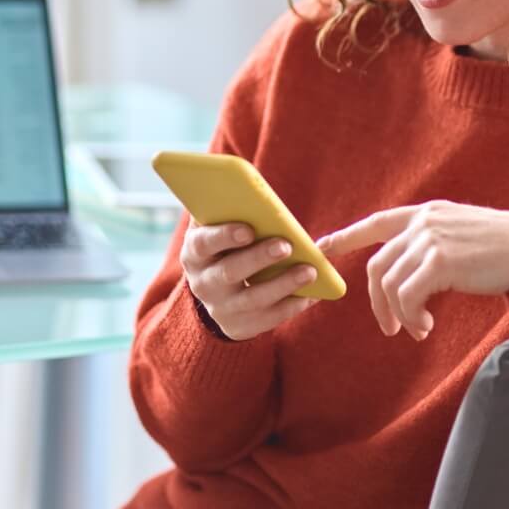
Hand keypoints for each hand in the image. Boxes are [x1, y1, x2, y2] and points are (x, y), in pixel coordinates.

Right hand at [181, 221, 317, 340]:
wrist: (216, 291)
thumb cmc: (225, 246)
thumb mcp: (217, 228)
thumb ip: (227, 208)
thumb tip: (253, 182)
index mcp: (195, 252)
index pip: (204, 244)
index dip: (224, 236)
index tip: (248, 230)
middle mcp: (204, 283)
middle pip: (230, 272)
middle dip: (259, 258)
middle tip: (286, 245)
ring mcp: (221, 308)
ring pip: (253, 299)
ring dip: (283, 284)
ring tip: (310, 271)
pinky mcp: (240, 326)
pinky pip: (268, 319)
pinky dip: (292, 305)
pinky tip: (312, 294)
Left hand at [317, 201, 508, 339]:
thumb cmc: (506, 250)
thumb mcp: (462, 237)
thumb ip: (433, 246)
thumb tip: (408, 275)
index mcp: (428, 214)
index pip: (377, 222)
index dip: (347, 235)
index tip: (322, 246)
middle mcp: (424, 222)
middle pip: (377, 265)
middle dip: (377, 302)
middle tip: (390, 328)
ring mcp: (431, 239)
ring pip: (389, 285)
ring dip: (398, 315)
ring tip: (417, 331)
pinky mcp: (440, 260)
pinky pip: (407, 297)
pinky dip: (411, 318)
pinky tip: (426, 328)